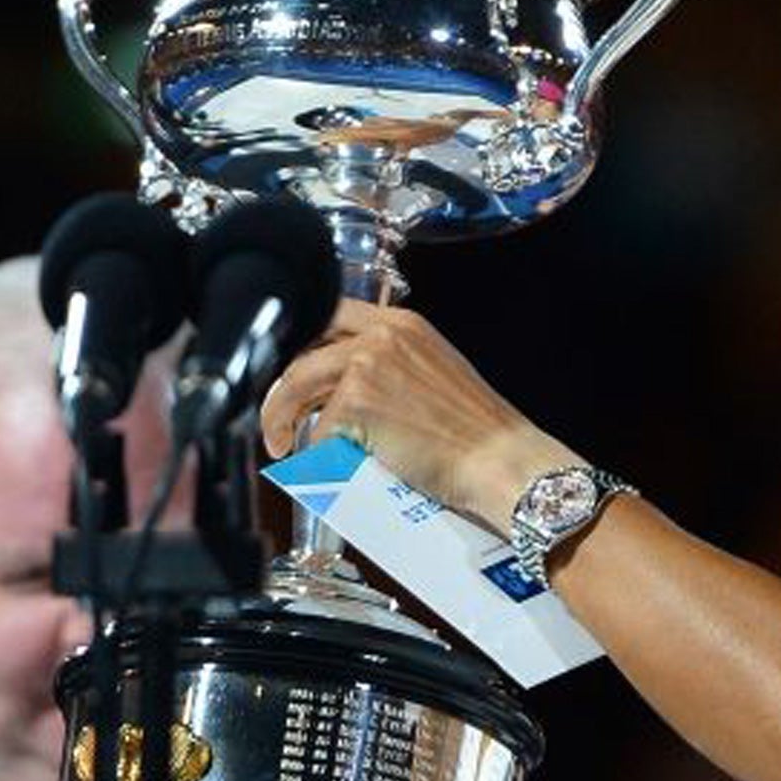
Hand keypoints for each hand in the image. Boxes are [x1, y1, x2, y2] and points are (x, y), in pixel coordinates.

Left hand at [262, 302, 581, 532]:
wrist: (500, 460)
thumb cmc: (478, 432)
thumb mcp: (436, 373)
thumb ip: (394, 366)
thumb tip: (347, 389)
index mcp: (404, 324)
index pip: (332, 314)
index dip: (304, 345)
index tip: (294, 373)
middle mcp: (383, 335)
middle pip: (304, 347)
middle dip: (284, 384)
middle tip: (282, 415)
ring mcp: (366, 365)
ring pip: (296, 384)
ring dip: (280, 416)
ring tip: (282, 442)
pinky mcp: (356, 403)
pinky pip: (315, 428)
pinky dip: (312, 451)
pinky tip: (320, 465)